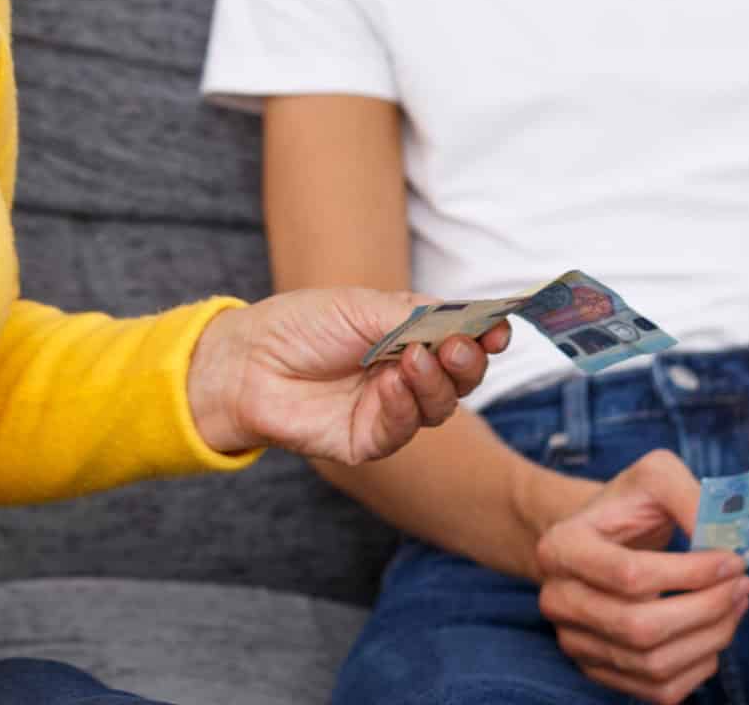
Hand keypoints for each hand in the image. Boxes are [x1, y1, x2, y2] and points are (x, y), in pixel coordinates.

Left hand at [184, 289, 508, 463]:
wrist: (248, 362)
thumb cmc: (300, 326)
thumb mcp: (361, 306)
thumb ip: (416, 316)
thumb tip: (473, 319)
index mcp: (410, 335)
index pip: (462, 337)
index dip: (486, 333)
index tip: (500, 327)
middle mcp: (407, 374)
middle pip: (462, 376)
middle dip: (469, 361)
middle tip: (459, 347)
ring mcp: (390, 409)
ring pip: (440, 406)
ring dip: (435, 383)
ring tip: (412, 360)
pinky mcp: (370, 440)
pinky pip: (404, 430)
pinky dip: (405, 406)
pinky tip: (390, 385)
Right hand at [533, 449, 748, 703]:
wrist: (599, 537)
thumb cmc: (629, 505)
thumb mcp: (656, 476)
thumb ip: (691, 497)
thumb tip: (728, 538)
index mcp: (562, 546)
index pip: (630, 576)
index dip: (692, 574)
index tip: (735, 559)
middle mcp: (557, 600)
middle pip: (640, 627)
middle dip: (707, 609)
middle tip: (743, 585)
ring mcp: (574, 641)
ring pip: (653, 663)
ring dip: (711, 638)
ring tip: (736, 604)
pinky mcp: (598, 670)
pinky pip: (658, 691)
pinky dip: (698, 668)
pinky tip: (714, 633)